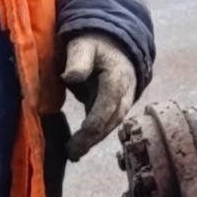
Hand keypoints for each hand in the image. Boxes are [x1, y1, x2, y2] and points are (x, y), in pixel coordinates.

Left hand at [61, 36, 137, 160]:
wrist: (115, 42)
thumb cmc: (94, 44)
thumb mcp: (83, 45)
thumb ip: (78, 60)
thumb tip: (71, 77)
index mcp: (117, 79)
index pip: (106, 109)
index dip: (90, 128)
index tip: (73, 142)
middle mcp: (125, 94)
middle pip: (111, 122)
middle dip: (93, 140)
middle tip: (72, 154)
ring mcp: (123, 101)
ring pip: (111, 125)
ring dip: (94, 140)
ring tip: (74, 153)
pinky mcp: (115, 106)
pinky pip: (107, 123)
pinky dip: (95, 135)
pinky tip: (79, 146)